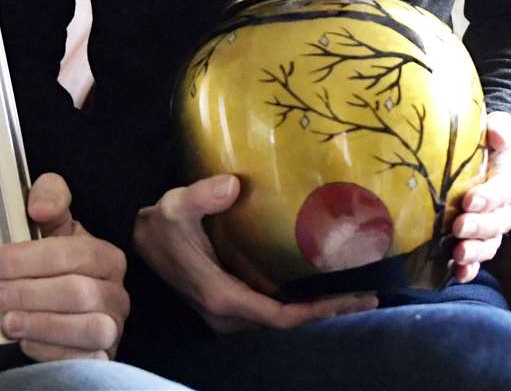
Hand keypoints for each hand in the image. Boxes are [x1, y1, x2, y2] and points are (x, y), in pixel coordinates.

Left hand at [0, 172, 130, 360]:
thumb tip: (39, 207)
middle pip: (78, 293)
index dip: (29, 259)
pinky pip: (83, 359)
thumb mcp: (52, 224)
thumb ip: (49, 196)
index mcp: (107, 256)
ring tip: (7, 321)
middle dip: (30, 294)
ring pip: (87, 328)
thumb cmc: (54, 262)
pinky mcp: (102, 357)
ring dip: (41, 324)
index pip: (73, 254)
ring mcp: (113, 328)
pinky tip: (25, 341)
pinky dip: (51, 350)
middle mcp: (117, 293)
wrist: (64, 306)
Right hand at [133, 174, 376, 333]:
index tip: (356, 300)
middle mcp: (229, 315)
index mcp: (223, 297)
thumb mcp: (175, 204)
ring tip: (354, 295)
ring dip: (316, 312)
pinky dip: (301, 305)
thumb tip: (233, 185)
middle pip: (289, 325)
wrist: (141, 241)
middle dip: (328, 314)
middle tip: (369, 297)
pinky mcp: (231, 305)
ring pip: (282, 322)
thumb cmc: (160, 225)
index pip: (282, 317)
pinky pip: (273, 312)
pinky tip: (320, 289)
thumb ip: (202, 195)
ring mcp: (229, 314)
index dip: (321, 312)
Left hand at [450, 111, 510, 283]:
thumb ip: (501, 128)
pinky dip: (468, 269)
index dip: (489, 198)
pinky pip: (476, 259)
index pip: (503, 192)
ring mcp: (490, 228)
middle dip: (479, 227)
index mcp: (508, 181)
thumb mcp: (496, 128)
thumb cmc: (486, 142)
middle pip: (497, 224)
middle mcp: (503, 210)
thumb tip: (497, 134)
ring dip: (475, 252)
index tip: (468, 200)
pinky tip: (456, 274)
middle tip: (458, 227)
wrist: (481, 158)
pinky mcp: (475, 240)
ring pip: (489, 245)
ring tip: (457, 254)